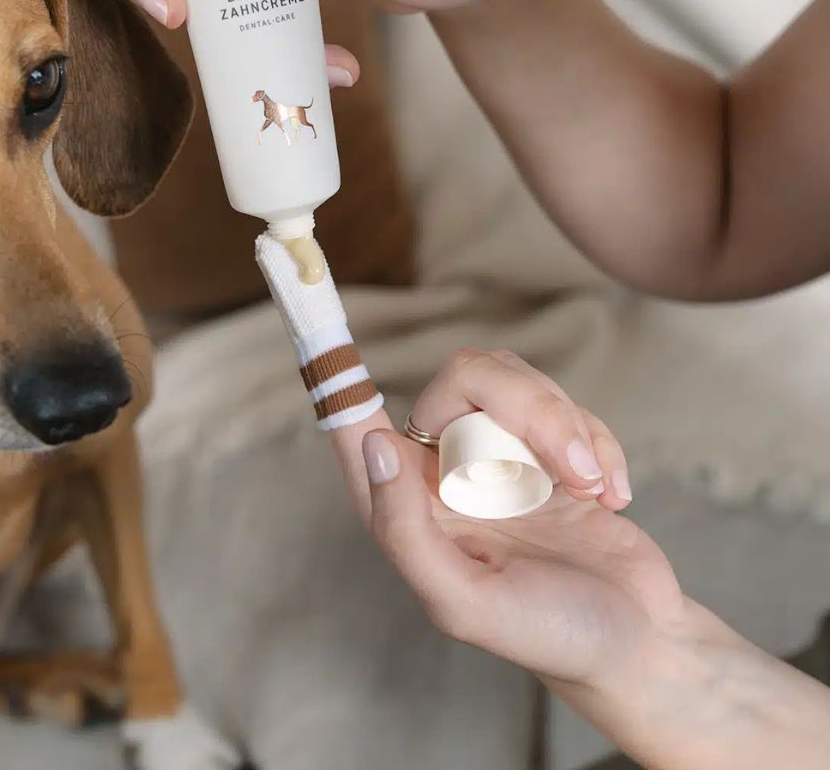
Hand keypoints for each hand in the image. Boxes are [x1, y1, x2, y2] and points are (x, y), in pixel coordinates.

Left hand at [329, 349, 684, 688]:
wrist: (642, 643)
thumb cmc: (549, 635)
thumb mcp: (466, 603)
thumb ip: (406, 532)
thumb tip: (376, 445)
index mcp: (407, 504)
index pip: (356, 426)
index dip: (337, 374)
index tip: (329, 328)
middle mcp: (446, 468)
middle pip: (462, 377)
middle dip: (527, 408)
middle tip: (570, 466)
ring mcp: (499, 452)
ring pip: (514, 378)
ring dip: (567, 426)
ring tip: (591, 489)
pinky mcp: (551, 447)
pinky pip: (565, 404)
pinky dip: (598, 443)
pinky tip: (611, 496)